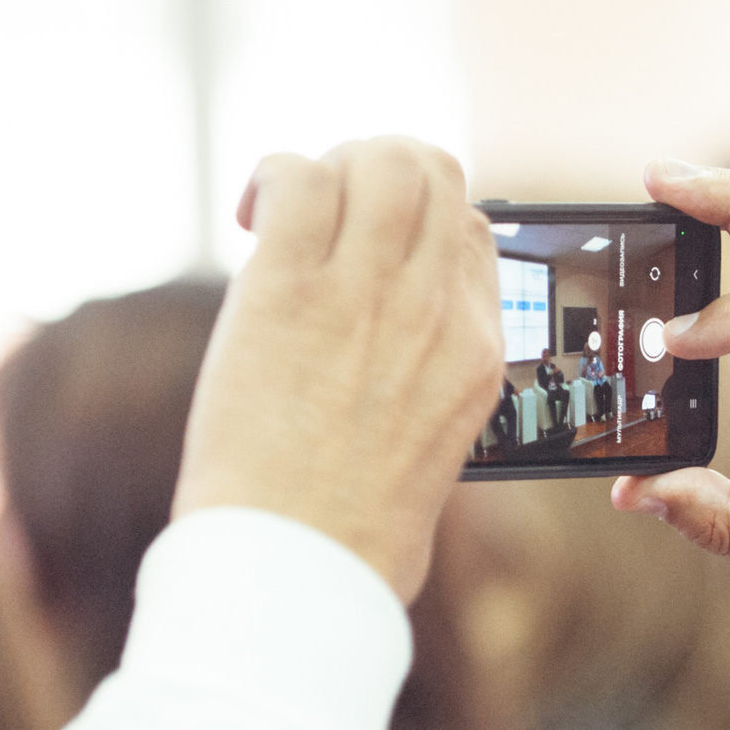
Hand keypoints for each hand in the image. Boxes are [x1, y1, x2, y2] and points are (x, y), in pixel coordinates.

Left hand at [174, 139, 502, 601]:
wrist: (303, 570)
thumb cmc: (353, 537)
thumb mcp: (429, 456)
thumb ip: (424, 388)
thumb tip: (395, 363)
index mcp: (475, 353)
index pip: (473, 232)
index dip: (422, 217)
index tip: (372, 244)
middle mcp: (436, 311)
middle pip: (435, 174)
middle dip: (379, 169)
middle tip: (329, 212)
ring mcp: (368, 294)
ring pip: (377, 159)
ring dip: (330, 165)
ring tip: (288, 214)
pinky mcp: (290, 289)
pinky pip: (298, 177)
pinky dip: (274, 177)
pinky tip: (253, 218)